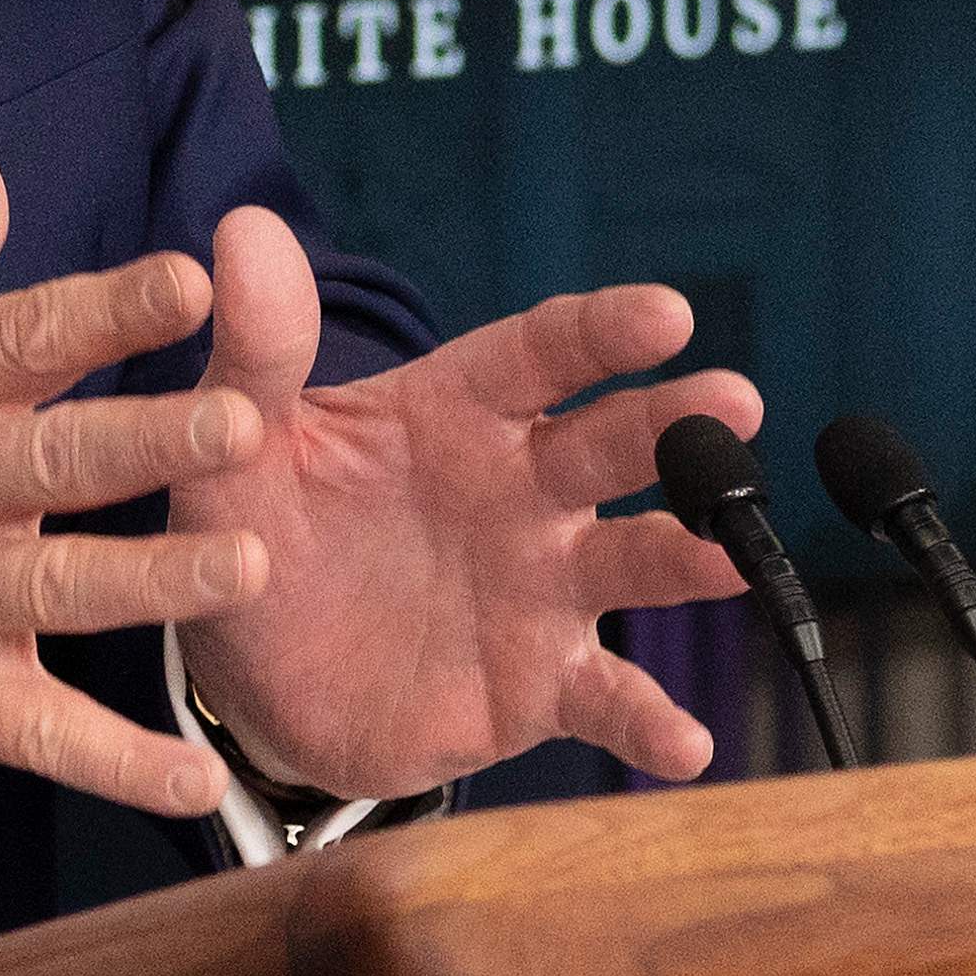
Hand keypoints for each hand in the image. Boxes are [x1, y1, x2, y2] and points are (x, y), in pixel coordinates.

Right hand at [0, 105, 270, 817]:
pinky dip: (115, 766)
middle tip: (244, 423)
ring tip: (248, 569)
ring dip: (156, 582)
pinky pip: (39, 735)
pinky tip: (195, 781)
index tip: (190, 280)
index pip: (20, 338)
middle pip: (55, 461)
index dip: (104, 309)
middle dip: (150, 442)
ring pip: (63, 591)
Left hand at [175, 203, 757, 800]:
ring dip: (689, 557)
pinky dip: (649, 723)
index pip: (542, 354)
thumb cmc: (261, 531)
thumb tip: (246, 228)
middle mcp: (521, 489)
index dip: (604, 333)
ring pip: (631, 560)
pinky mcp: (539, 683)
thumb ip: (258, 350)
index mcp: (459, 412)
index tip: (665, 313)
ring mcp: (541, 587)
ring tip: (732, 564)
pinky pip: (605, 701)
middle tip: (734, 402)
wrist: (254, 676)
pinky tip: (689, 747)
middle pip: (608, 445)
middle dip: (675, 424)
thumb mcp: (241, 445)